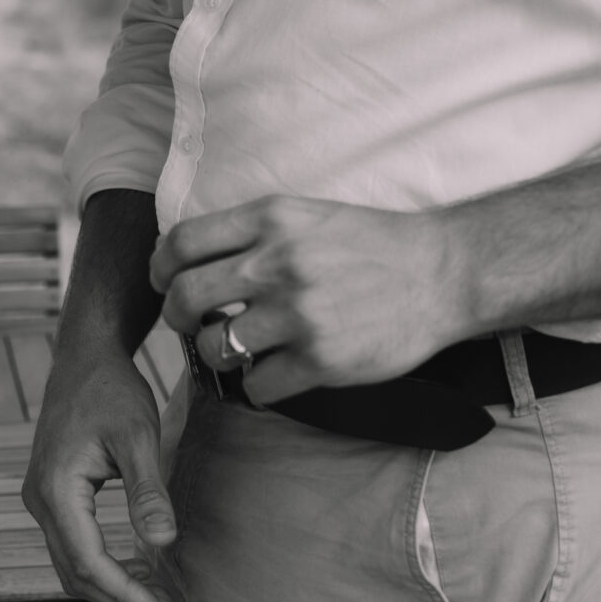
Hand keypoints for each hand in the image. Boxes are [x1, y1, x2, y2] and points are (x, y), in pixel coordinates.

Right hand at [22, 346, 181, 601]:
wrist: (85, 356)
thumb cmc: (112, 389)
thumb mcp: (139, 435)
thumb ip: (148, 492)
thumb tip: (164, 544)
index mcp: (56, 489)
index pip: (89, 563)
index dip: (128, 593)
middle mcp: (39, 500)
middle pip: (75, 573)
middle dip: (121, 598)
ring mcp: (40, 498)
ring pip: (71, 564)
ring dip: (112, 585)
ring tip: (156, 595)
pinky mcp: (50, 494)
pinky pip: (72, 544)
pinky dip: (102, 564)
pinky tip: (136, 566)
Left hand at [149, 194, 467, 404]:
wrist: (440, 272)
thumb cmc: (371, 243)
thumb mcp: (306, 214)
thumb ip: (253, 231)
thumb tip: (192, 256)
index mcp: (270, 219)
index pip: (183, 241)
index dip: (160, 267)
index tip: (164, 282)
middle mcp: (277, 262)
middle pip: (185, 297)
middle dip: (175, 316)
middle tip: (189, 324)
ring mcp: (298, 313)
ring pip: (215, 346)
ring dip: (216, 355)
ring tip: (235, 350)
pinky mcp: (320, 359)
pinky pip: (257, 387)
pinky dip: (256, 387)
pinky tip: (273, 375)